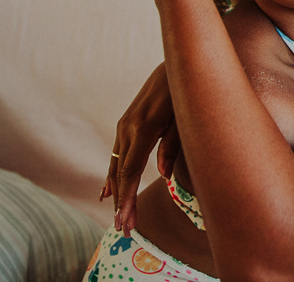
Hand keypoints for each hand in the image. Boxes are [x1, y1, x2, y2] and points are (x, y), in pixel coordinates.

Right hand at [100, 63, 179, 235]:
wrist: (175, 64)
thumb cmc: (185, 91)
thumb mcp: (184, 117)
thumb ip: (172, 146)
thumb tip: (163, 175)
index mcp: (144, 128)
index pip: (130, 171)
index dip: (128, 198)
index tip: (126, 220)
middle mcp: (128, 127)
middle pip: (120, 173)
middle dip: (122, 202)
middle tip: (124, 229)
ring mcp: (124, 124)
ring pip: (115, 164)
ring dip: (116, 191)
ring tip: (119, 216)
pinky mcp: (126, 122)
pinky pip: (117, 153)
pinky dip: (113, 174)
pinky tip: (108, 190)